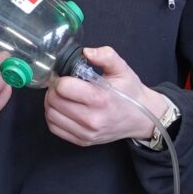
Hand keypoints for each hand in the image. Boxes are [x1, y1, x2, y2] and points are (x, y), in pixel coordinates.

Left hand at [44, 45, 171, 146]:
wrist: (141, 118)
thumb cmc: (130, 93)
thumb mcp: (122, 69)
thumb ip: (106, 56)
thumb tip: (86, 52)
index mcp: (101, 99)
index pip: (63, 88)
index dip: (60, 78)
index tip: (65, 76)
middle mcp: (92, 119)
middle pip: (54, 101)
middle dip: (54, 89)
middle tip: (61, 84)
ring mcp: (87, 133)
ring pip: (51, 116)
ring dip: (51, 102)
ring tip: (61, 95)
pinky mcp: (83, 141)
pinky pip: (55, 128)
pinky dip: (53, 116)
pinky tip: (62, 108)